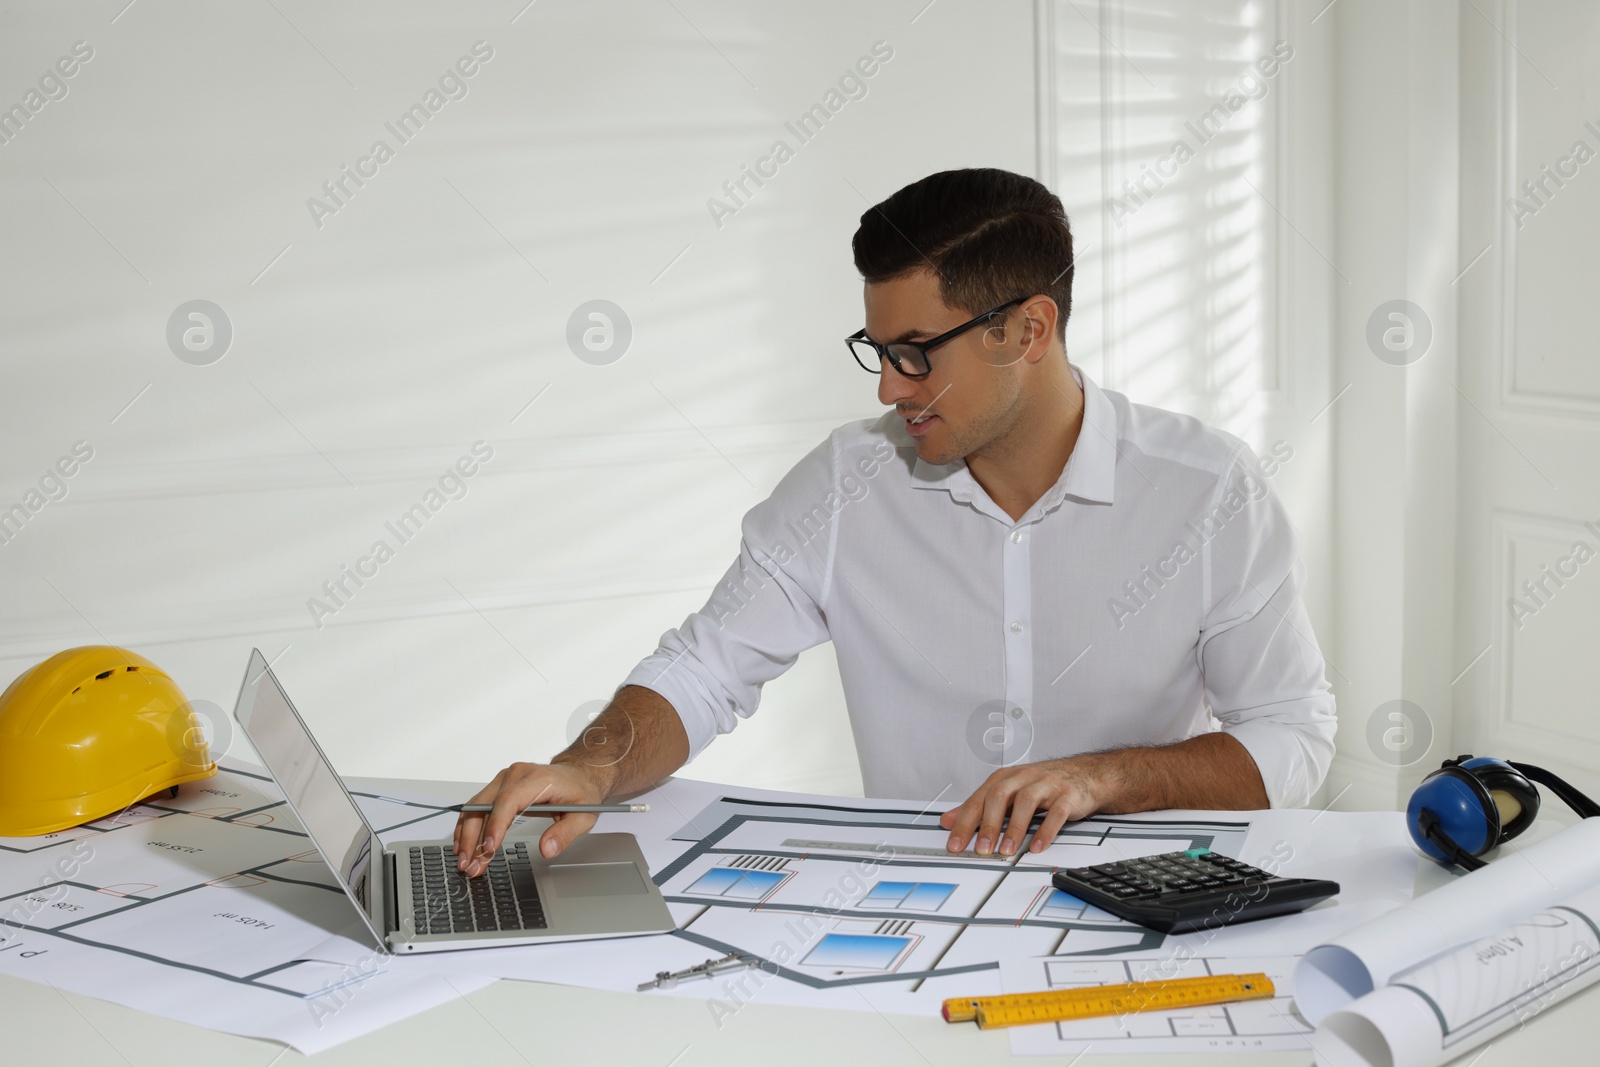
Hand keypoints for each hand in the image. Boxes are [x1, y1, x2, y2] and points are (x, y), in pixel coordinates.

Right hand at [453, 760, 606, 874]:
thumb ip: (565, 833)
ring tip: (465, 860)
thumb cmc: (580, 792)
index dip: (496, 825)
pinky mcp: (499, 786)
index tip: (488, 848)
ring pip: (476, 806)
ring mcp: (505, 779)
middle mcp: (516, 775)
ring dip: (467, 835)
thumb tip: (547, 849)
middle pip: (485, 804)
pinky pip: (478, 806)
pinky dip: (469, 826)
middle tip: (470, 863)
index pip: (509, 801)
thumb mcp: (584, 816)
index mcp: (537, 779)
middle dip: (474, 837)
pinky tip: (464, 845)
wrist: (579, 774)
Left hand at [940, 758, 1102, 855]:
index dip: (965, 821)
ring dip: (1014, 829)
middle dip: (989, 825)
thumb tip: (948, 821)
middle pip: (1000, 796)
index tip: (955, 844)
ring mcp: (1046, 785)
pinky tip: (1037, 847)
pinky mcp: (1067, 796)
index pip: (979, 799)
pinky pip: (1056, 813)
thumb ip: (978, 807)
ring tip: (1006, 851)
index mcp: (1005, 778)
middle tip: (981, 850)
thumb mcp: (1007, 792)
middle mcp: (1024, 778)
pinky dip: (1046, 831)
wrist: (1084, 774)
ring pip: (1026, 802)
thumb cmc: (1041, 784)